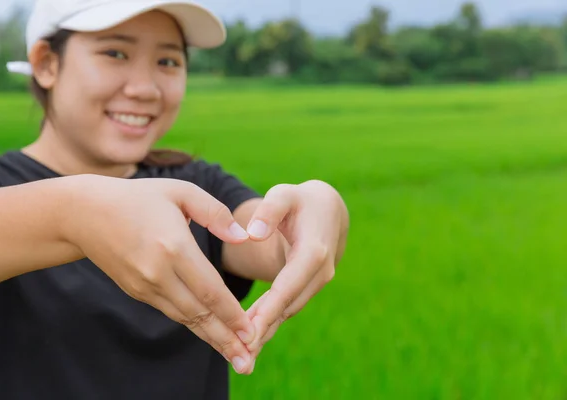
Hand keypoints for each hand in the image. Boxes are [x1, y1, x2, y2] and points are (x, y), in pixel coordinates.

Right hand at [60, 175, 255, 373]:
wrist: (85, 214)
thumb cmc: (139, 198)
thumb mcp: (181, 191)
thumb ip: (216, 213)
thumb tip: (243, 236)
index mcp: (174, 246)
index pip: (210, 289)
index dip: (232, 314)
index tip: (252, 331)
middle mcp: (158, 272)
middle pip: (199, 313)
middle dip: (226, 338)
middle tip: (248, 361)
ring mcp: (145, 286)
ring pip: (185, 318)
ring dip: (211, 338)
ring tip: (234, 356)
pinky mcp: (136, 291)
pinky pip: (171, 311)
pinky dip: (192, 325)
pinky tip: (209, 333)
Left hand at [243, 180, 348, 359]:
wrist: (326, 208)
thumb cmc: (299, 200)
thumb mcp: (284, 195)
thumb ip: (270, 210)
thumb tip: (254, 234)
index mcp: (313, 250)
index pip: (288, 286)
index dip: (269, 310)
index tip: (249, 333)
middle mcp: (320, 271)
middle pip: (288, 305)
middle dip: (264, 331)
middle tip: (240, 356)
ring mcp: (317, 281)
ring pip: (288, 310)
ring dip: (266, 331)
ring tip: (241, 355)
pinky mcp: (308, 286)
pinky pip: (287, 306)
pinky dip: (270, 322)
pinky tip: (250, 338)